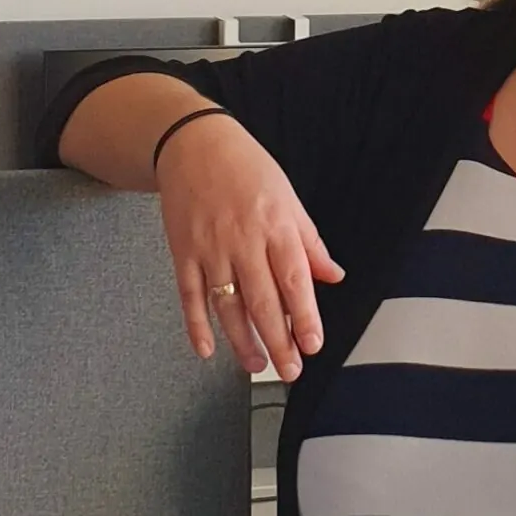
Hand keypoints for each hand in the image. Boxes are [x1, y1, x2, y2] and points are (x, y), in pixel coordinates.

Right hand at [154, 115, 344, 380]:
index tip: (313, 343)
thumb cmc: (248, 171)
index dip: (305, 315)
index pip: (294, 279)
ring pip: (227, 305)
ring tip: (257, 366)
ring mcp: (209, 249)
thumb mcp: (289, 200)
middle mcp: (243, 241)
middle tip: (290, 370)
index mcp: (276, 227)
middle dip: (278, 340)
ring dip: (242, 341)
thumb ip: (310, 243)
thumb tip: (333, 276)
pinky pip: (189, 295)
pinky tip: (206, 350)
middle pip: (262, 300)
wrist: (194, 145)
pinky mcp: (182, 252)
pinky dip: (195, 325)